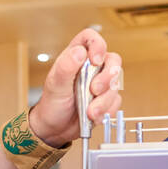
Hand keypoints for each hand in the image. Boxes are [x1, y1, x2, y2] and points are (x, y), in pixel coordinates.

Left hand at [29, 28, 123, 146]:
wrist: (56, 129)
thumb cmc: (52, 104)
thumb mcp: (55, 85)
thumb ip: (66, 66)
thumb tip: (79, 51)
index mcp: (76, 58)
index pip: (91, 39)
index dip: (98, 45)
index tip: (95, 60)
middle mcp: (91, 68)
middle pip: (113, 61)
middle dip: (107, 77)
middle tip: (94, 90)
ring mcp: (101, 83)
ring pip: (116, 84)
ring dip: (104, 100)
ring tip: (89, 111)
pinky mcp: (106, 99)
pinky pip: (115, 101)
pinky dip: (106, 110)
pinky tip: (93, 116)